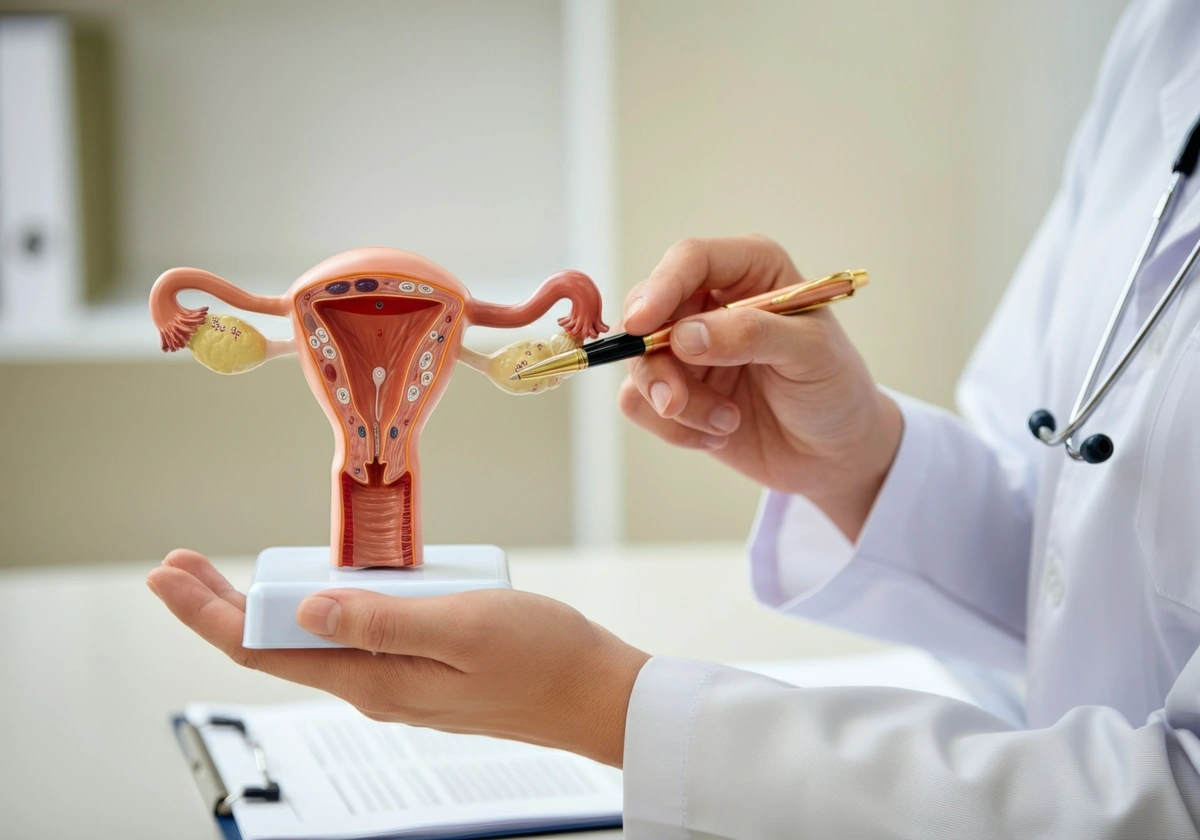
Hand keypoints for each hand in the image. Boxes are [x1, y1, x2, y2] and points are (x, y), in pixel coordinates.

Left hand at [146, 549, 648, 766]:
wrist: (597, 694)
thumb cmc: (543, 656)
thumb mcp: (463, 625)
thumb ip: (380, 619)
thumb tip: (303, 611)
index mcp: (375, 680)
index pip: (263, 650)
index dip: (207, 613)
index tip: (168, 575)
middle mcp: (376, 688)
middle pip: (276, 648)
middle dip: (220, 607)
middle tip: (179, 566)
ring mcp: (398, 682)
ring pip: (311, 645)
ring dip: (264, 609)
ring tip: (229, 577)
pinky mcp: (422, 670)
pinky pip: (354, 641)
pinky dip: (318, 612)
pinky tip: (321, 589)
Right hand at [619, 235, 902, 539]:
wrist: (833, 452)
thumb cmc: (833, 388)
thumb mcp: (810, 354)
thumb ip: (750, 335)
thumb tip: (683, 336)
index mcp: (749, 270)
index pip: (689, 260)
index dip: (661, 287)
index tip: (642, 326)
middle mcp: (709, 301)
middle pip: (646, 309)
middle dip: (656, 361)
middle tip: (676, 402)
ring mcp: (686, 347)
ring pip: (638, 361)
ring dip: (676, 402)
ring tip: (726, 424)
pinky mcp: (674, 389)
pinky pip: (638, 402)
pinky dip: (673, 428)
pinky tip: (716, 436)